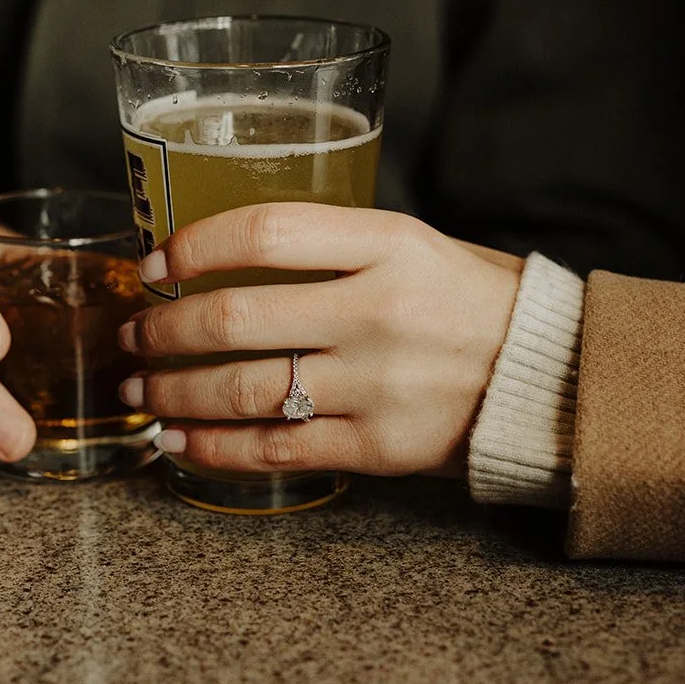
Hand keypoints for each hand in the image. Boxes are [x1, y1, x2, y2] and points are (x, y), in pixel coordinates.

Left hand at [116, 203, 521, 475]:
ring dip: (173, 392)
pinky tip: (177, 440)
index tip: (155, 262)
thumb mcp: (413, 244)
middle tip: (132, 334)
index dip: (193, 245)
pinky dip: (213, 448)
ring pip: (243, 390)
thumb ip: (332, 245)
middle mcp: (379, 311)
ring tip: (140, 390)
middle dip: (163, 330)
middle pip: (236, 318)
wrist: (552, 377)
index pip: (266, 232)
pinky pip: (275, 450)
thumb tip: (222, 252)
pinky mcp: (380, 447)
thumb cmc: (470, 299)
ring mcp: (378, 384)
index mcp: (389, 244)